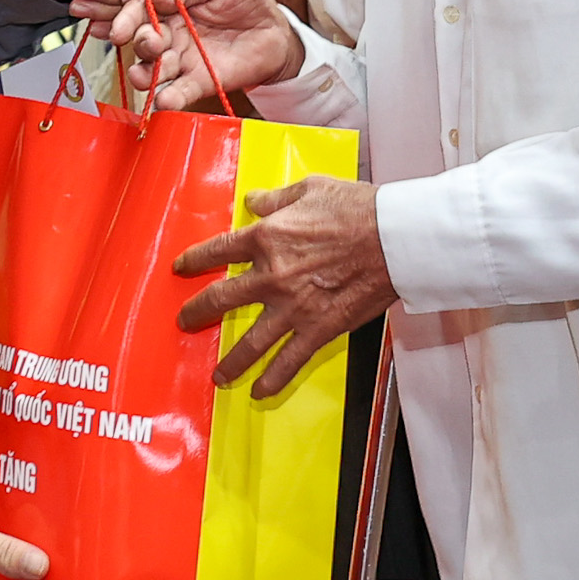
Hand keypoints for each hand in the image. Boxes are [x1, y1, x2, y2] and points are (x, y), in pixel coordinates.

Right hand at [101, 0, 304, 111]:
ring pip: (153, 70)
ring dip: (145, 75)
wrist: (274, 31)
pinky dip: (168, 98)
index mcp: (168, 6)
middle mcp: (169, 35)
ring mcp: (182, 61)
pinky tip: (165, 99)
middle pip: (143, 42)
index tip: (121, 28)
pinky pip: (178, 92)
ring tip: (146, 76)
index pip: (140, 10)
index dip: (127, 18)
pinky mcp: (197, 83)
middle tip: (150, 43)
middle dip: (141, 43)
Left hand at [174, 176, 390, 398]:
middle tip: (185, 321)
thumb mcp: (309, 189)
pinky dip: (273, 379)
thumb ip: (276, 198)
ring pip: (251, 342)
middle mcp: (272, 275)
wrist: (396, 238)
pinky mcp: (319, 328)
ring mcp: (294, 306)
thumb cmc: (358, 209)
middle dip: (198, 313)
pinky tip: (260, 390)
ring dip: (231, 361)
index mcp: (266, 238)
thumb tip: (254, 200)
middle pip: (222, 299)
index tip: (182, 267)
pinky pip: (289, 360)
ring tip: (218, 375)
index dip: (195, 260)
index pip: (217, 251)